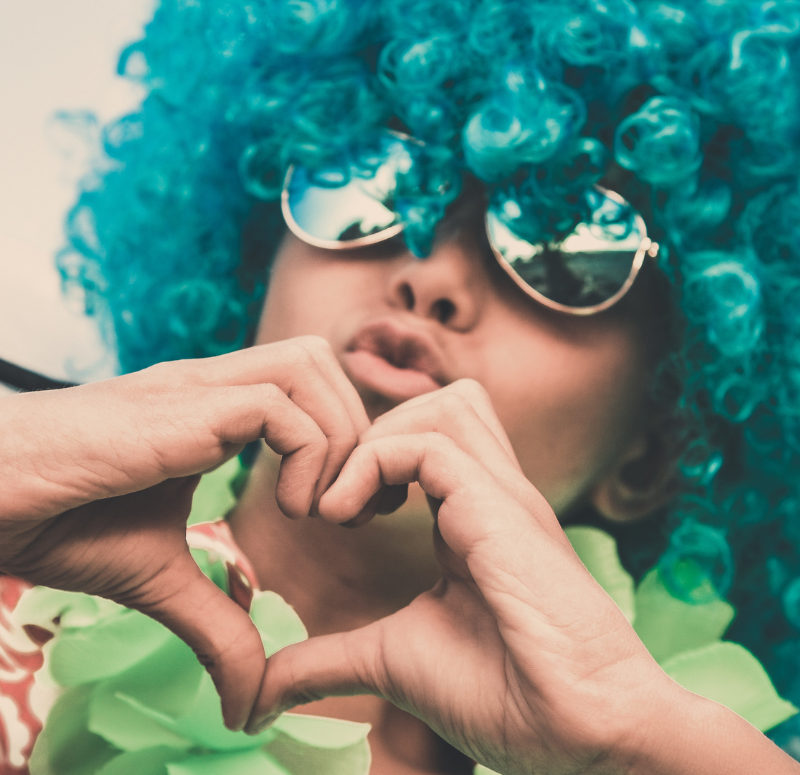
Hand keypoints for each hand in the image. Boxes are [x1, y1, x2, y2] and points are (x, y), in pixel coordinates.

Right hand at [0, 336, 368, 730]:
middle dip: (356, 426)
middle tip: (349, 505)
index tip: (347, 509)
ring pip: (309, 363)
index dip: (345, 436)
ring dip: (338, 437)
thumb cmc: (62, 523)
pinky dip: (307, 456)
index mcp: (213, 410)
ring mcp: (197, 386)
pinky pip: (278, 406)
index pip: (307, 384)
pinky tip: (289, 510)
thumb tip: (249, 704)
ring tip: (316, 511)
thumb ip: (217, 625)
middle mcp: (212, 384)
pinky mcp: (182, 404)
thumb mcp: (162, 579)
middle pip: (319, 357)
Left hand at [253, 380, 795, 773]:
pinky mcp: (500, 507)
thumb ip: (329, 659)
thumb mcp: (392, 661)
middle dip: (376, 432)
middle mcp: (492, 494)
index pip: (432, 438)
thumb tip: (260, 693)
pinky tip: (347, 517)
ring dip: (377, 440)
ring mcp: (502, 495)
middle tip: (341, 500)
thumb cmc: (504, 698)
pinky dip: (373, 463)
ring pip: (443, 404)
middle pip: (443, 403)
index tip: (336, 515)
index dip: (373, 456)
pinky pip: (428, 443)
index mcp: (473, 519)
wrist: (579, 734)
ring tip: (347, 506)